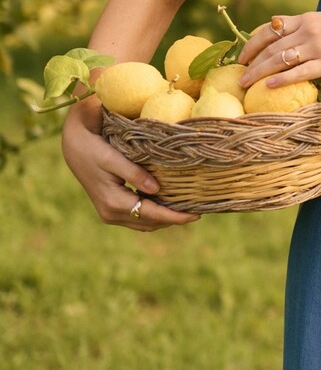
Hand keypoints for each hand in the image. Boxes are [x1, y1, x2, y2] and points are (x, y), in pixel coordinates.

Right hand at [61, 103, 199, 231]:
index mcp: (113, 202)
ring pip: (143, 223)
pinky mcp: (110, 208)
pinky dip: (153, 214)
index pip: (151, 214)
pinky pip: (136, 217)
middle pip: (149, 222)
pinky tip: (166, 204)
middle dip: (173, 219)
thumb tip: (157, 190)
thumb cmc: (94, 147)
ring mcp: (109, 213)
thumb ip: (134, 173)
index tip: (195, 215)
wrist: (74, 146)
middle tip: (197, 211)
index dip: (174, 216)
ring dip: (164, 218)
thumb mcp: (113, 157)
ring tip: (186, 209)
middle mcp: (111, 213)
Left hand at [237, 10, 320, 88]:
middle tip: (239, 72)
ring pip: (280, 60)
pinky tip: (269, 86)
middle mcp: (308, 31)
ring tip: (245, 83)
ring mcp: (317, 47)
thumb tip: (290, 34)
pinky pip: (299, 72)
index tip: (243, 54)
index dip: (253, 41)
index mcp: (307, 18)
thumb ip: (308, 26)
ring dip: (259, 72)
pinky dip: (281, 79)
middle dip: (251, 60)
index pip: (271, 28)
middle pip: (271, 46)